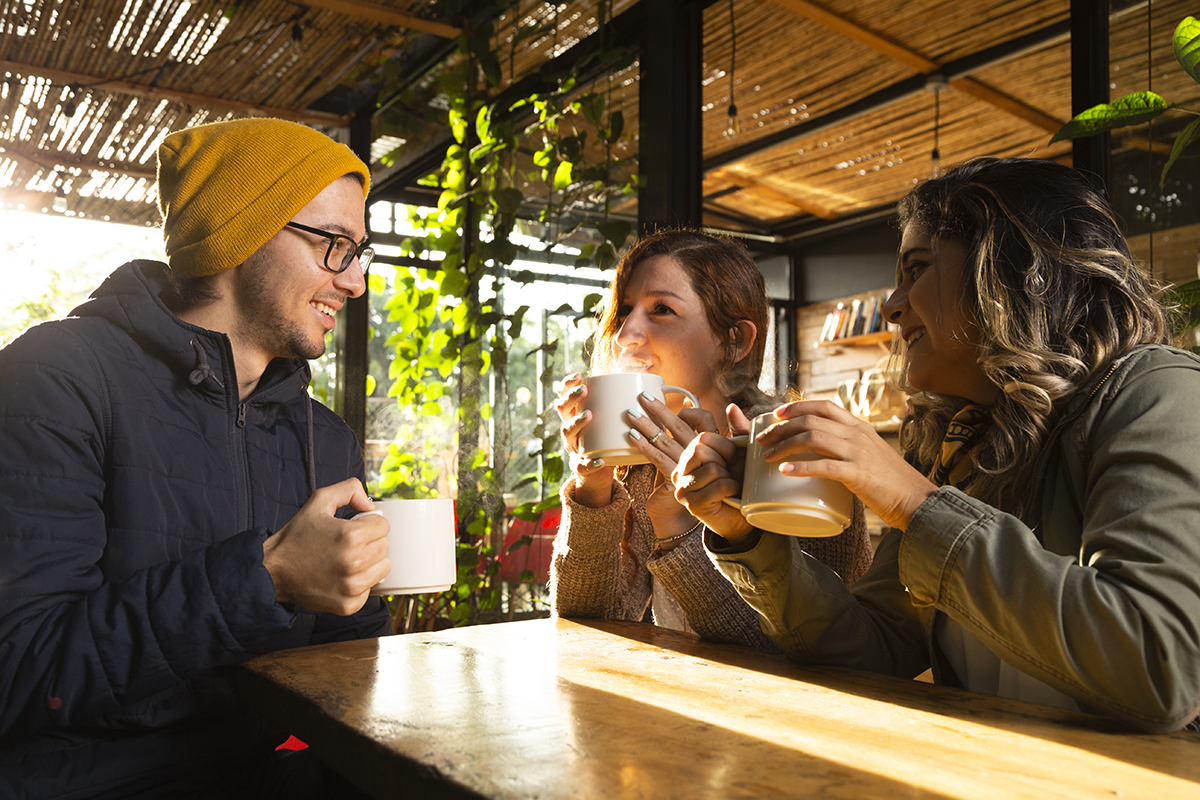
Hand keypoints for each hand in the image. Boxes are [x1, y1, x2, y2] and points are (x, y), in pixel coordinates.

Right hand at [261, 478, 390, 615]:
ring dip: (368, 563)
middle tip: (344, 544)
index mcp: (351, 536)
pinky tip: (340, 576)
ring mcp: (352, 587)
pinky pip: (370, 589)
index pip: (384, 526)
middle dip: (368, 542)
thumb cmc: (296, 537)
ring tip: (343, 560)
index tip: (352, 528)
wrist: (273, 571)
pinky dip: (359, 583)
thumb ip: (350, 489)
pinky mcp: (348, 604)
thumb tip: (370, 505)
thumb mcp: (319, 500)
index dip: (368, 523)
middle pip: (384, 546)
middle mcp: (355, 563)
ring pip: (382, 568)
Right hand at [554, 373, 614, 506]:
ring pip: (568, 433)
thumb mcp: (610, 422)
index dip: (568, 384)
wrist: (598, 475)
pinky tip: (600, 460)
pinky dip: (590, 463)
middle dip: (571, 398)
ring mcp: (574, 448)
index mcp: (576, 416)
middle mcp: (571, 429)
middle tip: (583, 390)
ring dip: (577, 423)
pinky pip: (582, 465)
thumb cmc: (607, 442)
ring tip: (589, 415)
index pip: (565, 396)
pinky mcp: (581, 467)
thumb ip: (621, 404)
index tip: (578, 375)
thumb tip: (645, 381)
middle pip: (563, 410)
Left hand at [626, 392, 722, 548]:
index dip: (691, 412)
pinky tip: (631, 437)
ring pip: (666, 440)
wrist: (693, 520)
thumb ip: (691, 431)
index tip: (679, 407)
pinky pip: (658, 459)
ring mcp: (690, 468)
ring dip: (645, 425)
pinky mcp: (676, 480)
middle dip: (659, 410)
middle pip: (680, 427)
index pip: (705, 420)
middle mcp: (702, 455)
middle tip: (642, 397)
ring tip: (630, 414)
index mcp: (711, 446)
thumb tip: (686, 404)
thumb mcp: (692, 456)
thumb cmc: (693, 484)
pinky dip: (643, 446)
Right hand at [672, 404, 755, 541]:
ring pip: (711, 467)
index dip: (724, 444)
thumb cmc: (741, 483)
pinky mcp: (691, 503)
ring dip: (729, 477)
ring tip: (728, 485)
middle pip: (701, 448)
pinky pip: (718, 485)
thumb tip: (732, 407)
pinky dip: (731, 489)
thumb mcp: (742, 453)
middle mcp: (682, 467)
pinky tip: (730, 495)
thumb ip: (738, 430)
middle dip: (725, 460)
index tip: (730, 458)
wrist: (743, 516)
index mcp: (691, 452)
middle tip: (729, 473)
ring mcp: (683, 486)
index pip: (702, 435)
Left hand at [760, 400, 935, 529]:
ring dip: (784, 445)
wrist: (918, 500)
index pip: (824, 406)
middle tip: (763, 440)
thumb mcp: (871, 454)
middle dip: (781, 428)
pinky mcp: (858, 474)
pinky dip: (800, 466)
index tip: (777, 414)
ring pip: (812, 437)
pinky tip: (785, 470)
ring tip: (767, 456)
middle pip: (811, 420)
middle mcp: (857, 434)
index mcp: (860, 427)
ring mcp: (858, 452)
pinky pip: (823, 466)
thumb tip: (822, 451)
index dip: (797, 407)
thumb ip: (850, 448)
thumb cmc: (891, 482)